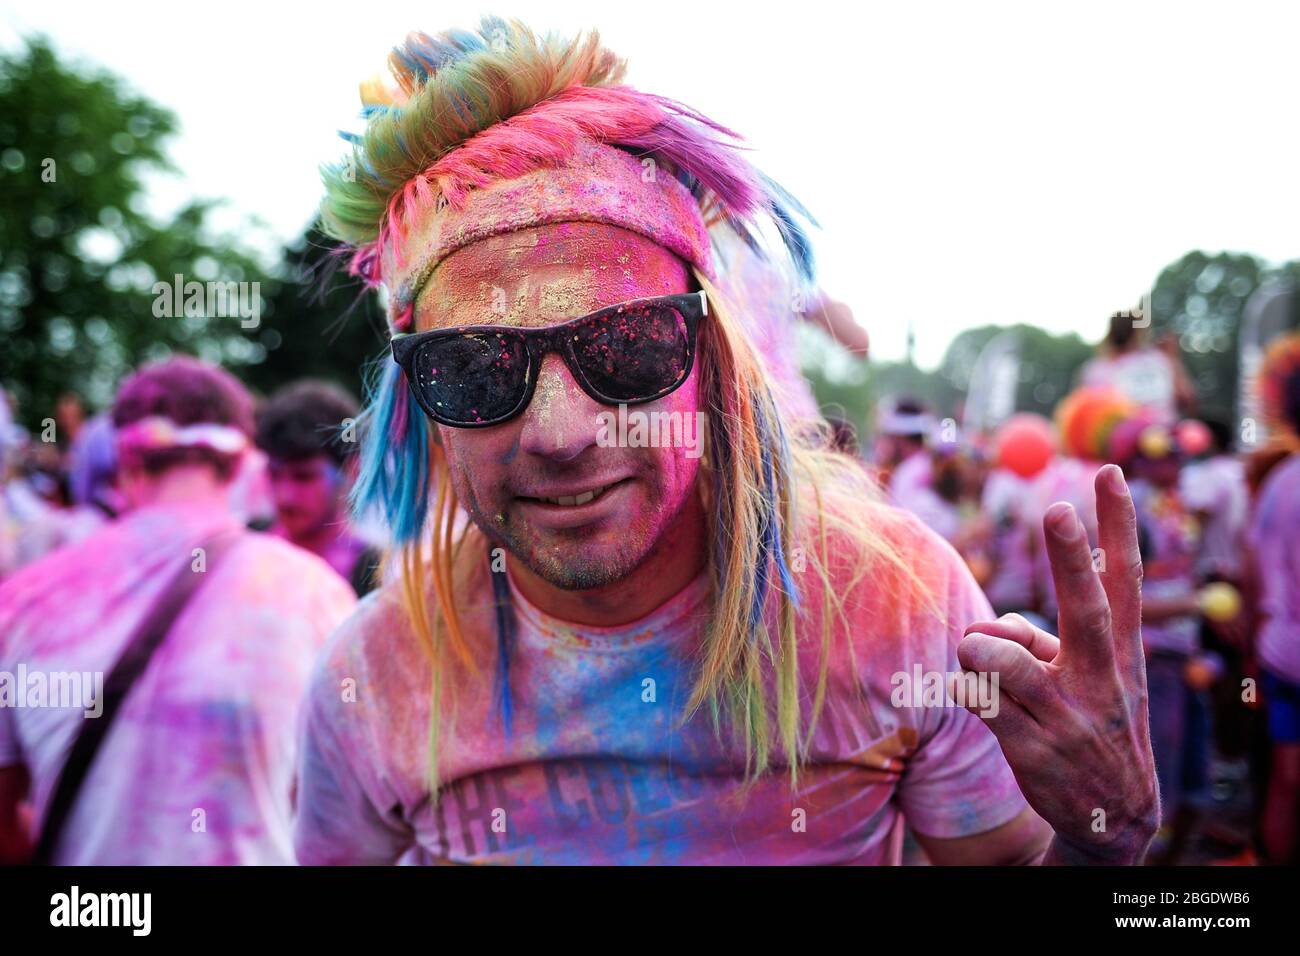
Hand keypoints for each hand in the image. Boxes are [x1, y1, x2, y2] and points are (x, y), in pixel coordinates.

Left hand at [956, 463, 1159, 863]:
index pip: (1122, 576)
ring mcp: (1068, 715)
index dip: (1117, 524)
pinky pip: (972, 694)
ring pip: (999, 654)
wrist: (1111, 816)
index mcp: (1119, 651)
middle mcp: (1100, 677)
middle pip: (1083, 607)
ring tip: (981, 662)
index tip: (1110, 474)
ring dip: (975, 648)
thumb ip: (1039, 638)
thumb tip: (987, 630)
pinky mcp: (1031, 746)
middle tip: (1059, 509)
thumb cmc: (1088, 720)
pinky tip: (979, 702)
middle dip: (1069, 558)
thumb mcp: (1085, 675)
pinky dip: (963, 688)